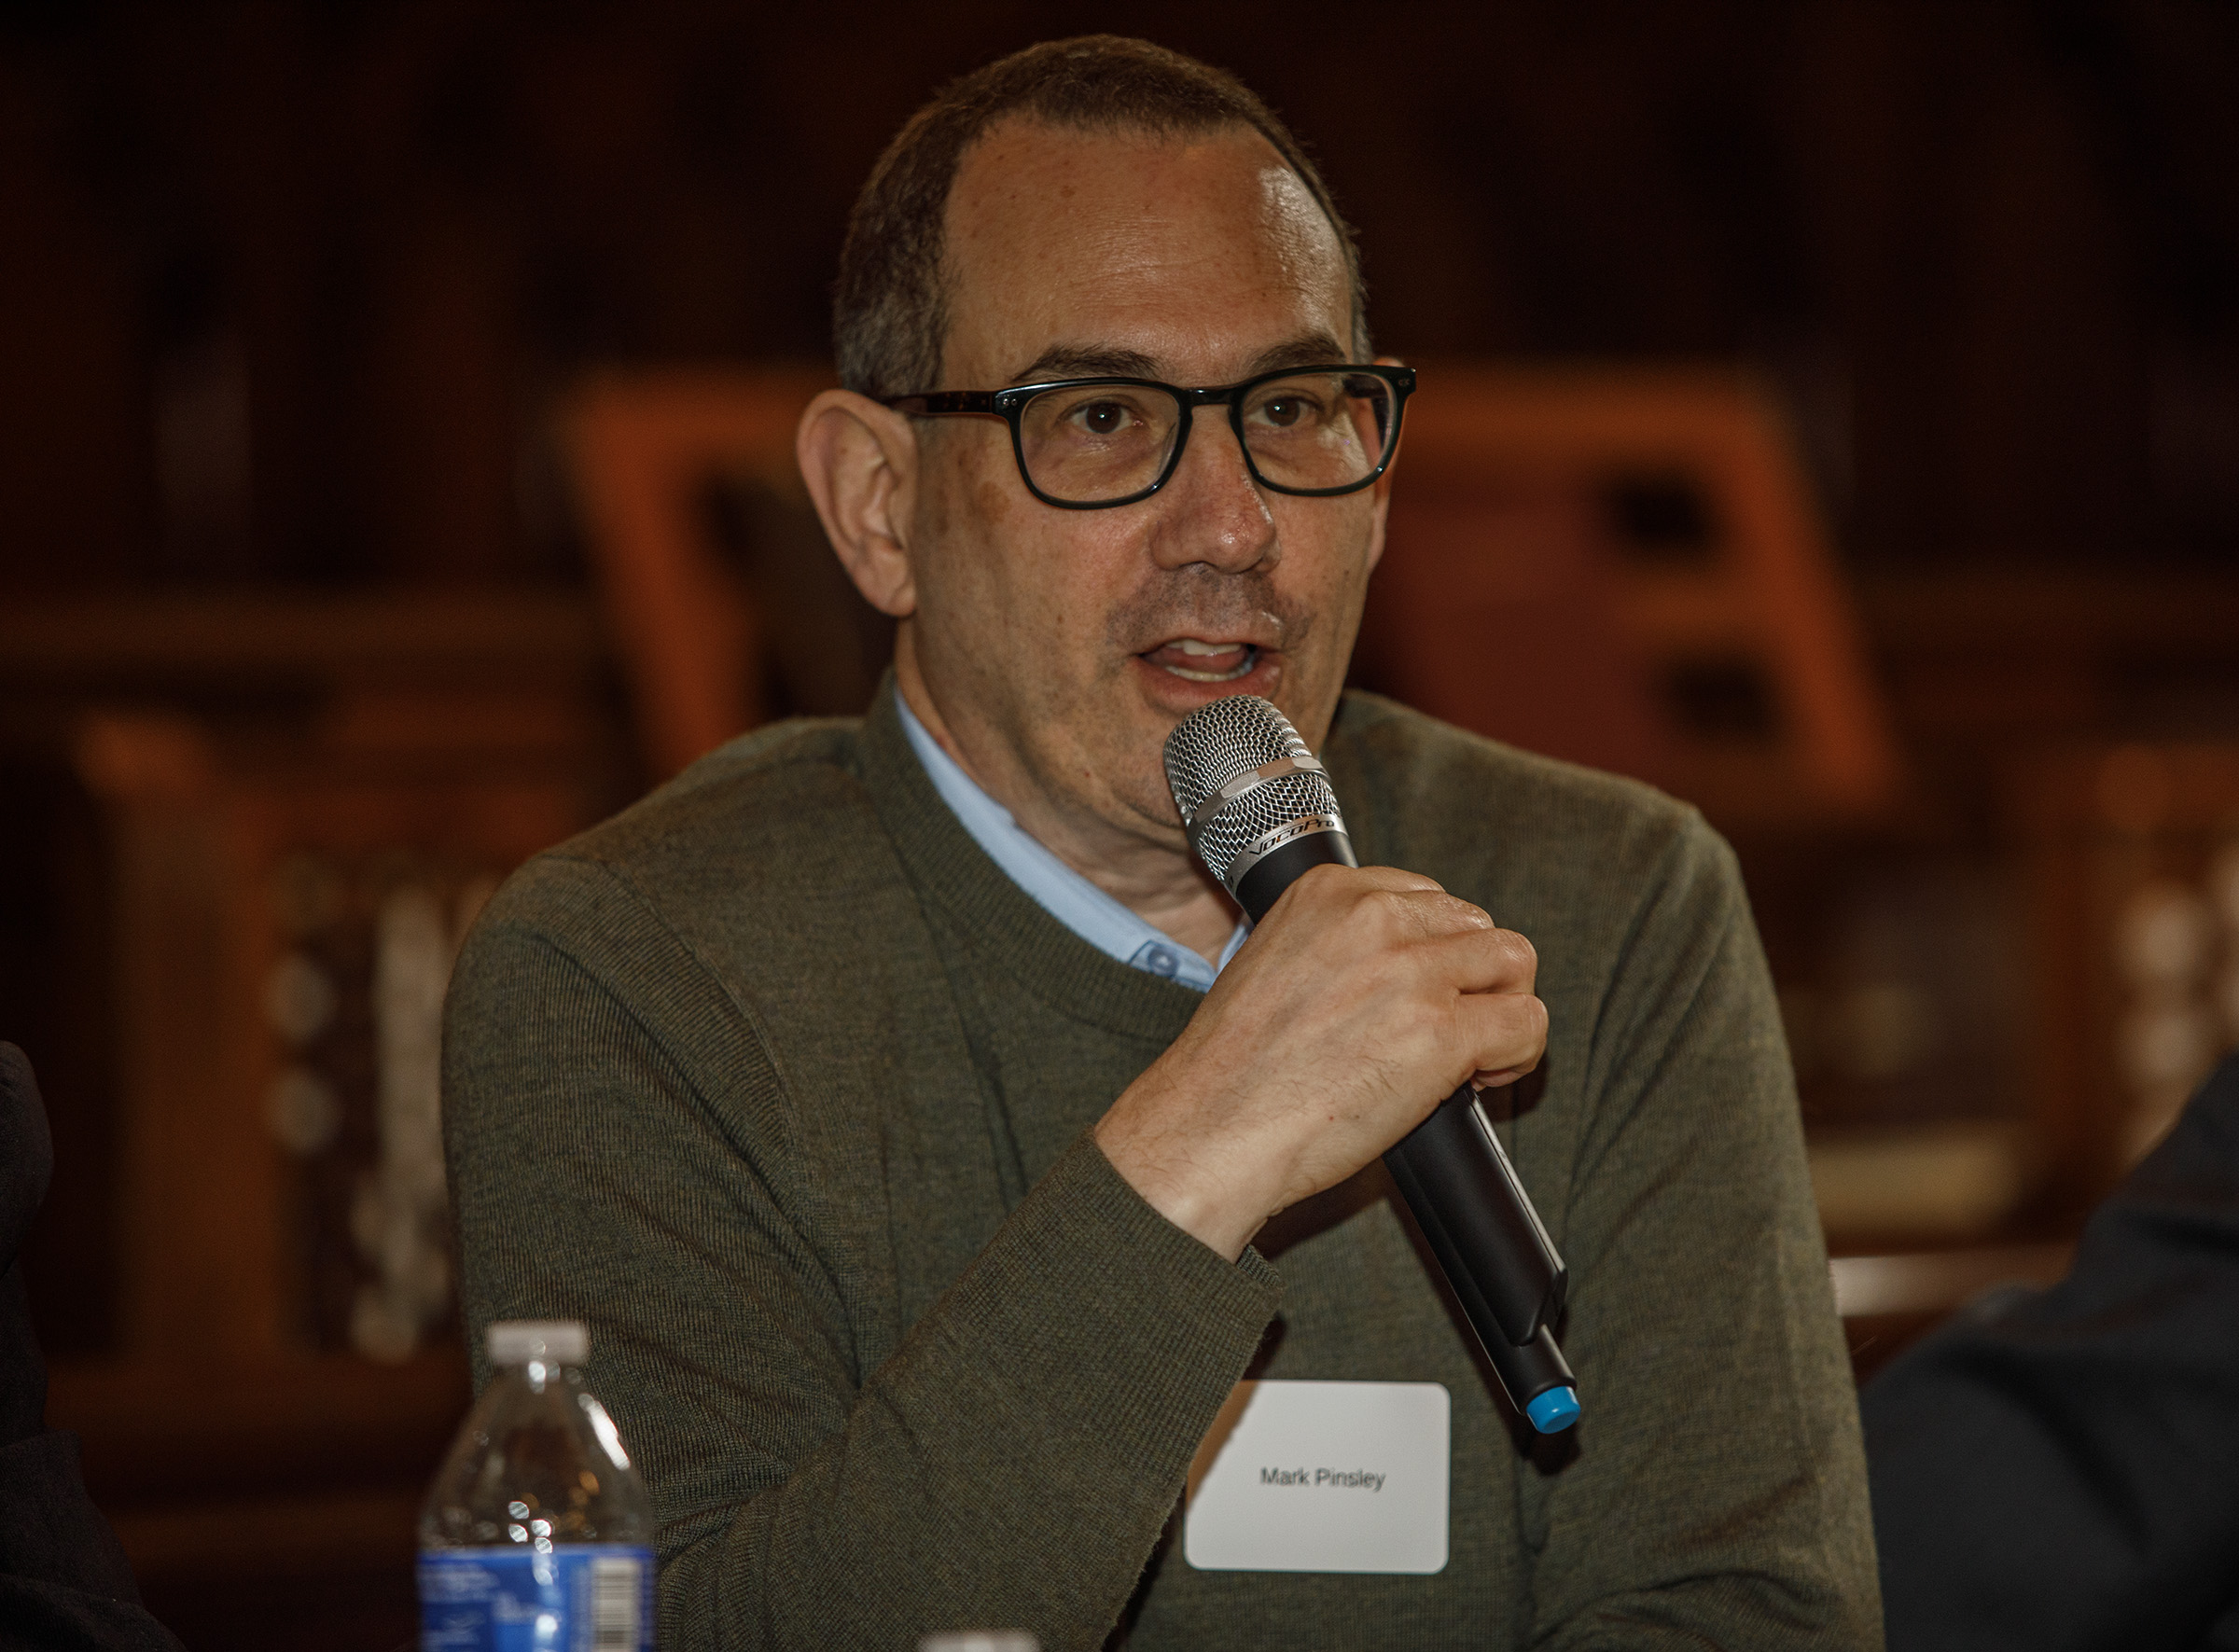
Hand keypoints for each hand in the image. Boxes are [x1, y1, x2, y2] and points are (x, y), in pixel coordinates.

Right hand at [1094, 864, 1545, 1260]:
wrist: (1210, 1129)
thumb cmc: (1232, 1070)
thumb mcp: (1273, 962)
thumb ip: (1337, 945)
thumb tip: (1397, 967)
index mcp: (1328, 891)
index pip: (1427, 896)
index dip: (1434, 949)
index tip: (1419, 992)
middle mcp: (1374, 918)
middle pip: (1478, 924)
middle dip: (1473, 978)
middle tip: (1447, 1029)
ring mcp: (1413, 972)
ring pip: (1514, 962)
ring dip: (1504, 1008)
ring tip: (1473, 1055)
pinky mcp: (1443, 1033)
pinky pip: (1527, 1022)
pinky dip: (1518, 1055)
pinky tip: (1480, 1081)